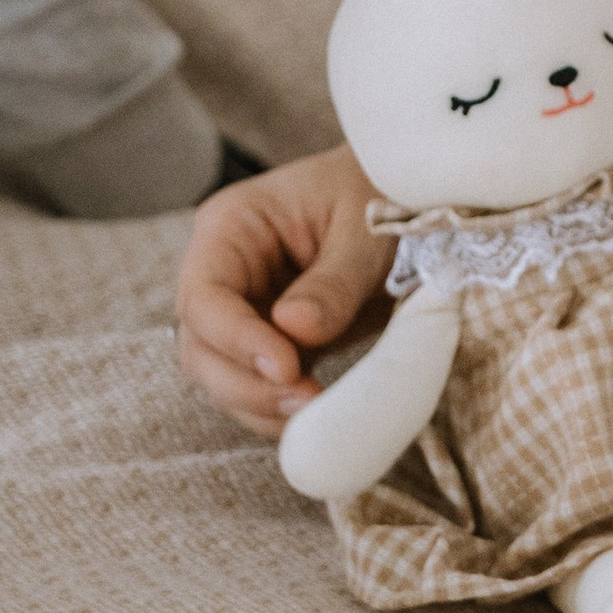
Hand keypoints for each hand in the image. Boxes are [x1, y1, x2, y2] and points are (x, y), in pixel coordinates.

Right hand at [175, 146, 387, 435]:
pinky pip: (258, 388)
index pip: (204, 295)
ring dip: (261, 404)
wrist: (411, 203)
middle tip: (304, 399)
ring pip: (222, 376)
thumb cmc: (384, 195)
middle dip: (244, 382)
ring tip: (317, 413)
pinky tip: (318, 416)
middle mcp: (225, 273)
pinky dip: (279, 410)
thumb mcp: (367, 229)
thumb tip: (294, 331)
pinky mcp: (273, 344)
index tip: (286, 368)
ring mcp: (245, 312)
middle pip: (200, 345)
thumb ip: (334, 281)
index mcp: (232, 227)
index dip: (235, 339)